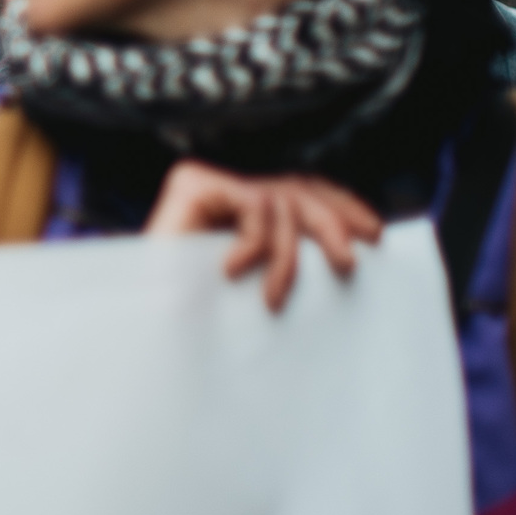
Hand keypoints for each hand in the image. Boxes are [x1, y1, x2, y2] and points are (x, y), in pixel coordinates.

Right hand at [143, 160, 382, 312]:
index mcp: (244, 210)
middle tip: (348, 262)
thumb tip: (353, 244)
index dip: (341, 204)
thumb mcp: (263, 282)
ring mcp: (209, 184)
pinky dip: (255, 240)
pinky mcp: (192, 184)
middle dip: (331, 222)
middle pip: (298, 190)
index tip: (373, 233)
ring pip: (280, 199)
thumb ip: (290, 255)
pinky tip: (233, 270)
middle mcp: (226, 191)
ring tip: (273, 296)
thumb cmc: (199, 317)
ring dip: (286, 252)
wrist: (142, 330)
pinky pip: (253, 203)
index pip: (303, 190)